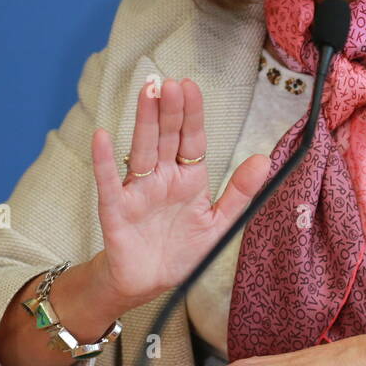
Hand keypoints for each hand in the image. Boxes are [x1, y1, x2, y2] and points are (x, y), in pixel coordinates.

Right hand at [91, 77, 270, 307]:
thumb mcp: (219, 224)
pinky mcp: (115, 210)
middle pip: (166, 137)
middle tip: (168, 82)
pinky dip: (104, 161)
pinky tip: (102, 136)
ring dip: (144, 121)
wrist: (148, 284)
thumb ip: (240, 192)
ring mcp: (137, 191)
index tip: (190, 86)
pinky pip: (108, 182)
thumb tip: (263, 159)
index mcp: (188, 178)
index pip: (191, 139)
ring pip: (141, 150)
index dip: (191, 114)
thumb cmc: (182, 251)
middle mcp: (162, 178)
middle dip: (169, 109)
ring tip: (146, 93)